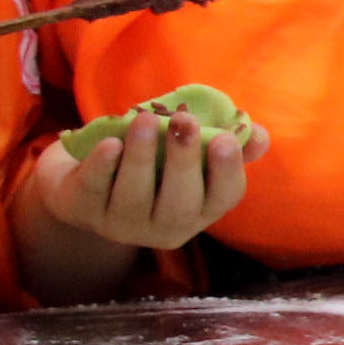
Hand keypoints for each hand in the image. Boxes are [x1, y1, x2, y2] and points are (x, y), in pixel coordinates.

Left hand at [28, 104, 266, 251]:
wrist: (88, 174)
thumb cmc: (153, 159)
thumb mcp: (189, 149)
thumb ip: (227, 140)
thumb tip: (259, 136)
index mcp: (200, 208)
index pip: (223, 197)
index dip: (226, 171)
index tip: (224, 139)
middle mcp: (165, 225)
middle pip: (179, 204)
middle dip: (183, 161)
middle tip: (185, 121)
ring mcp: (122, 223)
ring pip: (135, 197)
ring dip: (142, 157)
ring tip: (146, 119)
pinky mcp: (84, 209)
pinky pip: (95, 190)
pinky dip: (103, 167)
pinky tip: (110, 143)